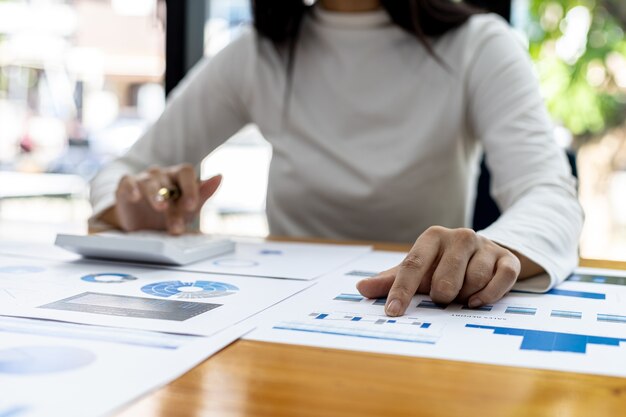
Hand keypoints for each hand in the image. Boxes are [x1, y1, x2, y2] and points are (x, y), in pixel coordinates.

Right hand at [101, 164, 221, 234]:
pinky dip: (131, 187)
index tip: (192, 206)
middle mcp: (161, 175)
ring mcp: (143, 179)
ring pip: (150, 182)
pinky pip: (128, 181)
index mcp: (178, 177)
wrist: (145, 226)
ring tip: (161, 208)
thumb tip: (219, 176)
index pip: (186, 172)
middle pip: (168, 183)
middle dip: (174, 206)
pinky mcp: (126, 187)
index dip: (190, 188)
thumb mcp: (189, 208)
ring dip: (156, 196)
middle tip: (176, 224)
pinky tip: (135, 197)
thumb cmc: (171, 213)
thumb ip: (203, 193)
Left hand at [356, 226, 520, 315]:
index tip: (392, 312)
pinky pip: (501, 280)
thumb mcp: (416, 273)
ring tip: (462, 294)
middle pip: (445, 280)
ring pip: (473, 281)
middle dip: (442, 296)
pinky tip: (478, 300)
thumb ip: (389, 281)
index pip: (412, 265)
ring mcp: (485, 246)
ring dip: (466, 297)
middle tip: (443, 297)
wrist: (481, 256)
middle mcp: (459, 236)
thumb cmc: (441, 267)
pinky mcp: (507, 258)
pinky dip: (489, 295)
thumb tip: (360, 288)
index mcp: (432, 237)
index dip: (402, 291)